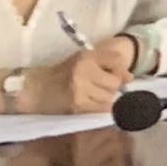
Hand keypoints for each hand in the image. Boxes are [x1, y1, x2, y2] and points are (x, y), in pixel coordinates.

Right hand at [19, 38, 135, 117]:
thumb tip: (130, 78)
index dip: (119, 69)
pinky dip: (100, 107)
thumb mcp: (83, 60)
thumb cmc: (62, 73)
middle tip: (99, 86)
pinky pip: (102, 109)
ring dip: (106, 98)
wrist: (35, 89)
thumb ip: (108, 63)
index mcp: (86, 57)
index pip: (117, 60)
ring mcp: (80, 90)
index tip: (113, 73)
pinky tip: (91, 103)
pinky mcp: (78, 105)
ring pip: (109, 97)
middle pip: (115, 82)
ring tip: (93, 94)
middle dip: (111, 86)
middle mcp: (84, 72)